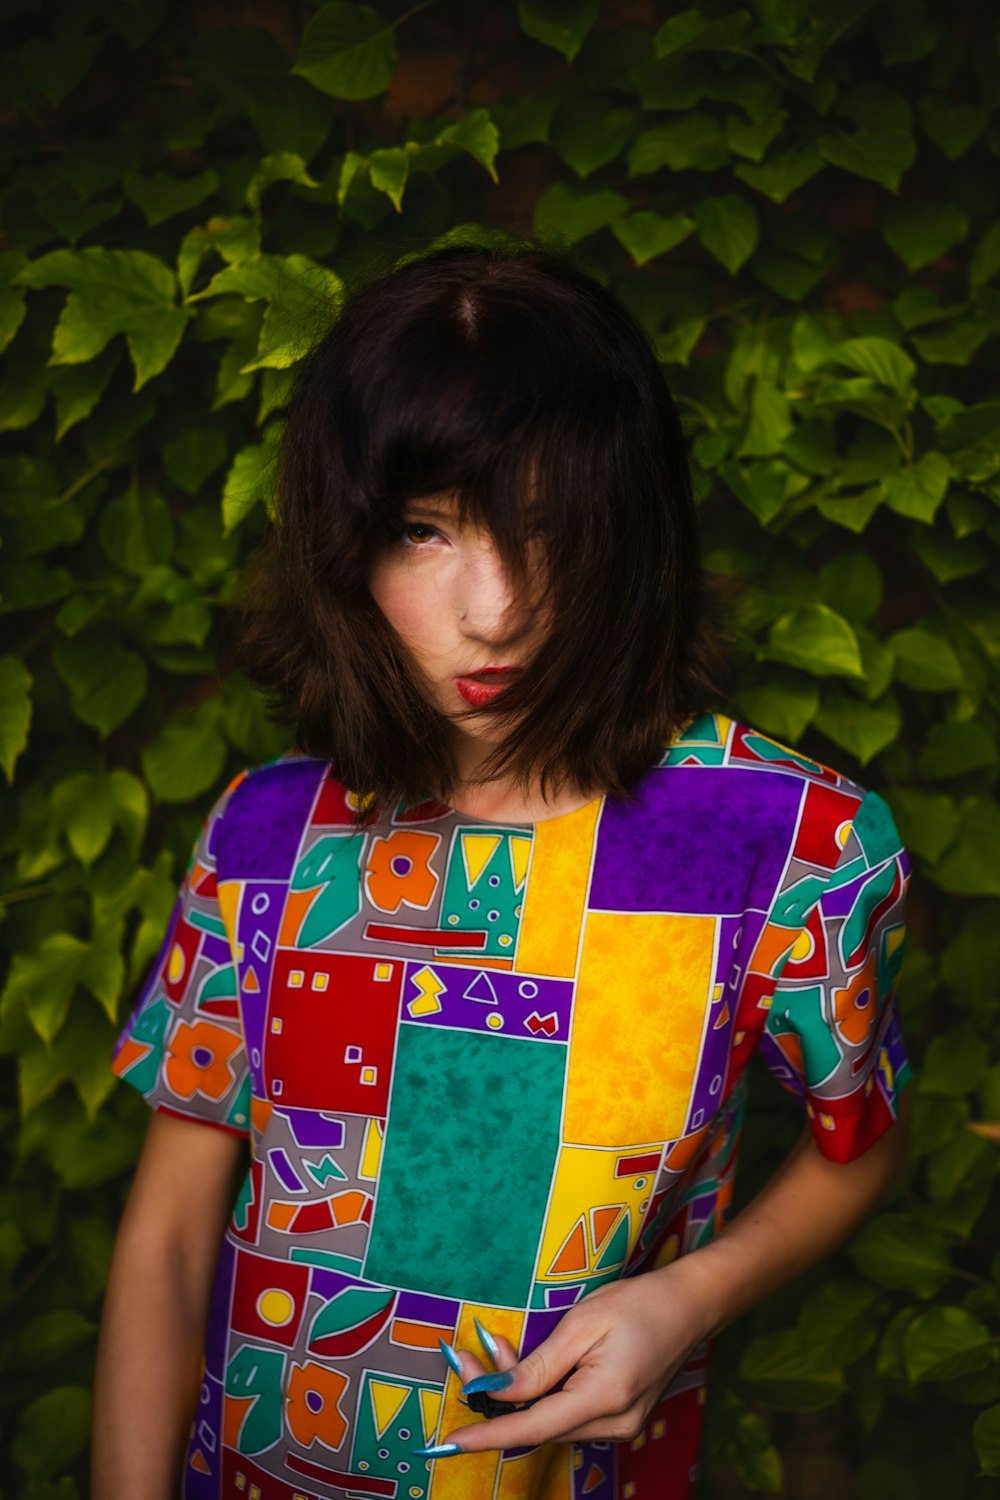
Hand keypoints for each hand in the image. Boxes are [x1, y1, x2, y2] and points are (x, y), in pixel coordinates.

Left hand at [424, 1257, 716, 1455]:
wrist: (692, 1305)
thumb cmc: (639, 1303)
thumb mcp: (582, 1324)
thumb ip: (537, 1366)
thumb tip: (494, 1392)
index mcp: (605, 1398)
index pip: (532, 1427)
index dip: (487, 1434)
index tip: (448, 1442)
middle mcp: (613, 1425)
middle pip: (538, 1424)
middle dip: (496, 1398)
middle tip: (465, 1357)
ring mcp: (619, 1426)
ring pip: (550, 1420)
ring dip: (518, 1394)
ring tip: (495, 1350)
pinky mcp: (619, 1417)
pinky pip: (567, 1414)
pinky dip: (541, 1395)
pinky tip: (527, 1367)